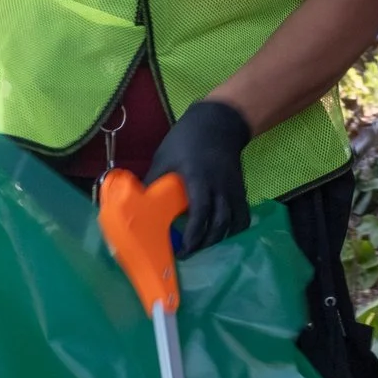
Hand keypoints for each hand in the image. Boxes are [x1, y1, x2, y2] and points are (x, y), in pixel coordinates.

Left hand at [147, 101, 252, 253]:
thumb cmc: (186, 140)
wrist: (219, 122)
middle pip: (219, 223)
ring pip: (233, 223)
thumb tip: (134, 204)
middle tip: (188, 255)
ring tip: (202, 249)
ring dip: (218, 240)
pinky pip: (243, 216)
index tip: (183, 251)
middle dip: (204, 243)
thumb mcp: (164, 158)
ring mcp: (233, 189)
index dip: (194, 234)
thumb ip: (153, 182)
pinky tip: (222, 239)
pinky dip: (234, 231)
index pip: (201, 211)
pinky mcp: (240, 190)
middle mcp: (220, 186)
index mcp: (199, 178)